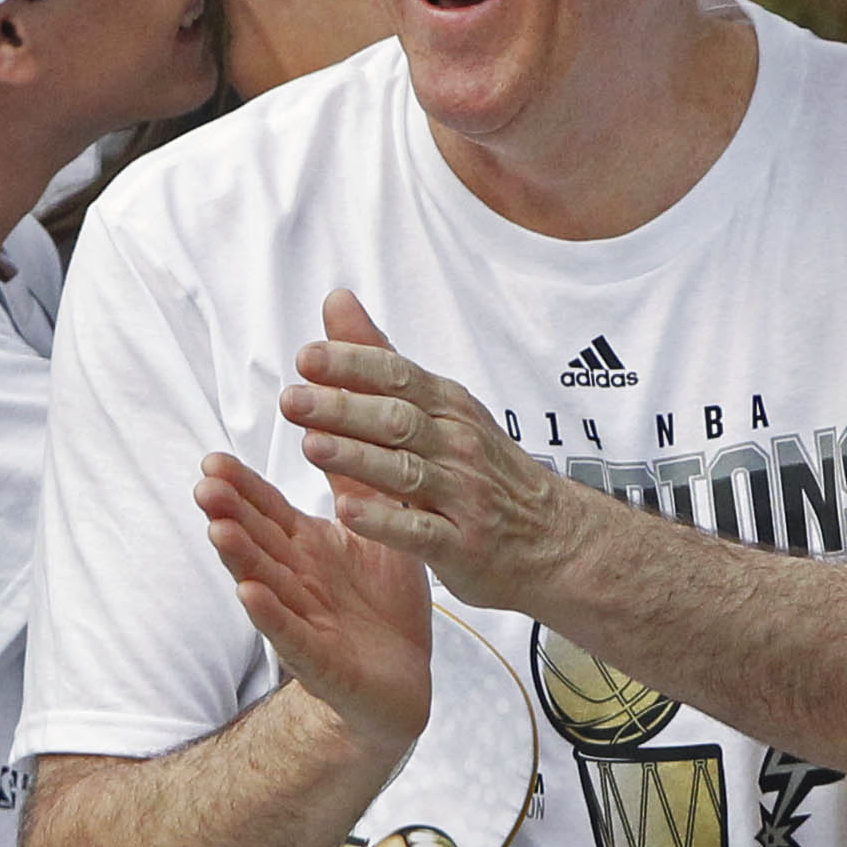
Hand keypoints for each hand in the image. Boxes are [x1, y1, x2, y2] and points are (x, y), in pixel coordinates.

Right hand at [201, 449, 432, 762]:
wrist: (407, 679)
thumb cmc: (386, 605)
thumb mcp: (377, 534)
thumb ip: (355, 488)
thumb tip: (338, 429)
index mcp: (308, 548)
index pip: (268, 511)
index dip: (242, 487)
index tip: (212, 460)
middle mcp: (297, 580)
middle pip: (257, 542)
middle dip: (230, 515)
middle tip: (204, 485)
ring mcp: (303, 620)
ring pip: (265, 583)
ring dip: (240, 559)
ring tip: (217, 530)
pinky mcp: (320, 660)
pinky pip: (292, 635)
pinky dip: (270, 615)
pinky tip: (250, 594)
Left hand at [282, 287, 588, 612]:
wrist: (552, 536)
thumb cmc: (483, 467)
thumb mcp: (442, 405)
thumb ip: (380, 358)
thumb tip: (337, 300)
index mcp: (448, 407)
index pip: (398, 376)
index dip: (353, 366)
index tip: (307, 359)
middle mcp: (457, 445)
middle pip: (396, 420)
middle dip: (343, 409)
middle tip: (293, 401)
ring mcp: (462, 496)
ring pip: (405, 472)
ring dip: (357, 458)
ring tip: (313, 446)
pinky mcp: (462, 545)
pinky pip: (420, 532)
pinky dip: (384, 522)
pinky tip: (348, 514)